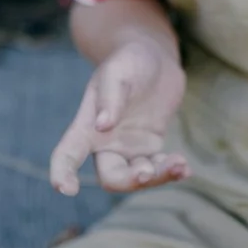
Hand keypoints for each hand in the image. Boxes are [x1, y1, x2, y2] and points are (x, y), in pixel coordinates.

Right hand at [49, 36, 187, 196]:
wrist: (154, 58)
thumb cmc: (129, 60)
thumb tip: (102, 126)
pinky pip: (158, 168)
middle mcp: (105, 143)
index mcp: (87, 126)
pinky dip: (171, 172)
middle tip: (147, 171)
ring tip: (180, 165)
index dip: (62, 173)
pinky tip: (185, 168)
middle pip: (111, 177)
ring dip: (157, 177)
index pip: (67, 154)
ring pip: (138, 177)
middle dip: (129, 180)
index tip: (66, 189)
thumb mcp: (119, 71)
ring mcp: (129, 147)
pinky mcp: (150, 147)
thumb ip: (110, 97)